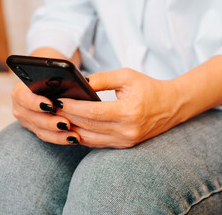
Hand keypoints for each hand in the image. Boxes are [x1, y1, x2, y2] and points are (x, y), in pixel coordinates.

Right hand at [11, 81, 80, 144]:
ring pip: (41, 131)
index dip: (36, 102)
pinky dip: (61, 138)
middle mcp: (20, 108)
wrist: (45, 83)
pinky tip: (74, 138)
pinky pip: (48, 137)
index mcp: (20, 91)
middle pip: (34, 118)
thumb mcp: (50, 72)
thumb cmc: (50, 75)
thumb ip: (53, 76)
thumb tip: (69, 80)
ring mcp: (27, 121)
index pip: (24, 97)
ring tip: (74, 136)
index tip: (50, 105)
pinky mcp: (36, 129)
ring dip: (58, 135)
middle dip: (51, 122)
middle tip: (66, 124)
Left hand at [56, 68, 181, 147]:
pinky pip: (97, 143)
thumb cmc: (149, 88)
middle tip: (50, 109)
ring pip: (90, 138)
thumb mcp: (126, 76)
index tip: (57, 101)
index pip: (93, 112)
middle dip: (66, 117)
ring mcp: (126, 141)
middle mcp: (127, 130)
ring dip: (71, 129)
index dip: (73, 107)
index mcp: (129, 111)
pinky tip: (70, 127)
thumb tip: (79, 83)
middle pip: (88, 126)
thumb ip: (102, 78)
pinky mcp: (124, 145)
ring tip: (55, 118)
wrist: (171, 106)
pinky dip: (82, 136)